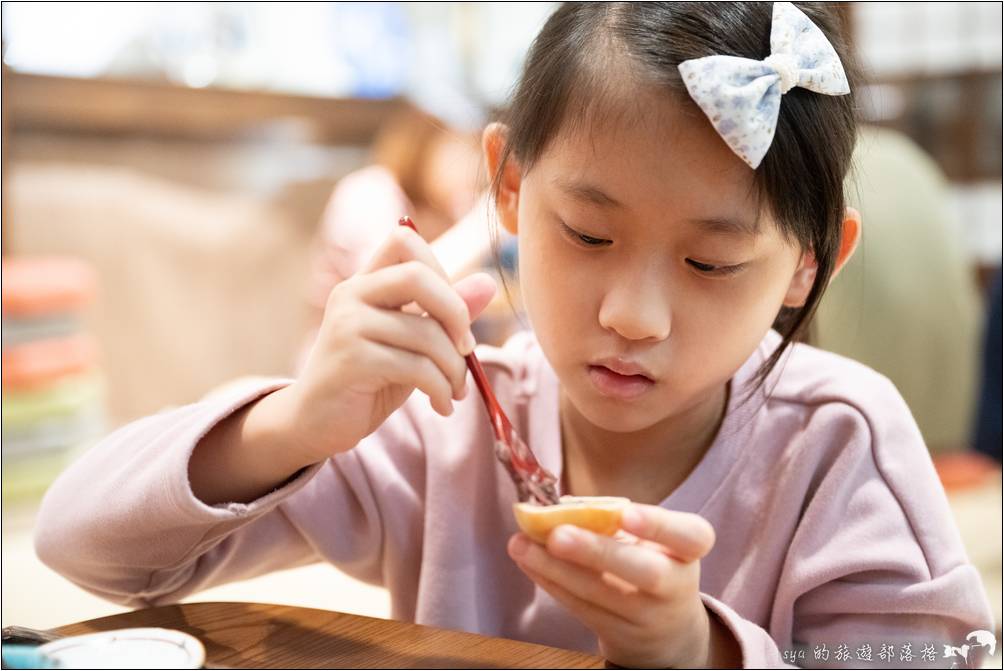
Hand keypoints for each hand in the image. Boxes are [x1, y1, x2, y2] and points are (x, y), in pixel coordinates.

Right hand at [284, 225, 496, 464]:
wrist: (316, 423)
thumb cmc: (369, 380)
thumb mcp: (414, 344)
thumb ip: (446, 313)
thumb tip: (489, 283)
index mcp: (365, 282)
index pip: (405, 239)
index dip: (442, 270)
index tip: (454, 314)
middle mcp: (351, 294)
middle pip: (416, 275)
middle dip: (456, 312)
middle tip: (467, 349)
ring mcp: (347, 325)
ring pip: (425, 333)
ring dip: (453, 368)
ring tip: (454, 391)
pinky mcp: (350, 360)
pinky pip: (415, 367)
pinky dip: (441, 389)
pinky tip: (442, 405)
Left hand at [507, 503, 731, 667]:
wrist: (666, 628)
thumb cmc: (653, 560)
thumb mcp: (654, 539)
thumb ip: (616, 519)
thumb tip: (559, 505)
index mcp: (689, 550)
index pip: (690, 536)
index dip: (659, 525)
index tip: (626, 513)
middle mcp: (676, 585)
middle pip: (644, 572)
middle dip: (597, 552)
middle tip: (557, 535)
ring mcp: (647, 615)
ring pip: (600, 594)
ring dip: (555, 568)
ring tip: (521, 544)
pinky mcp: (617, 633)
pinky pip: (580, 606)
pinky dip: (550, 581)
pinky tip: (528, 560)